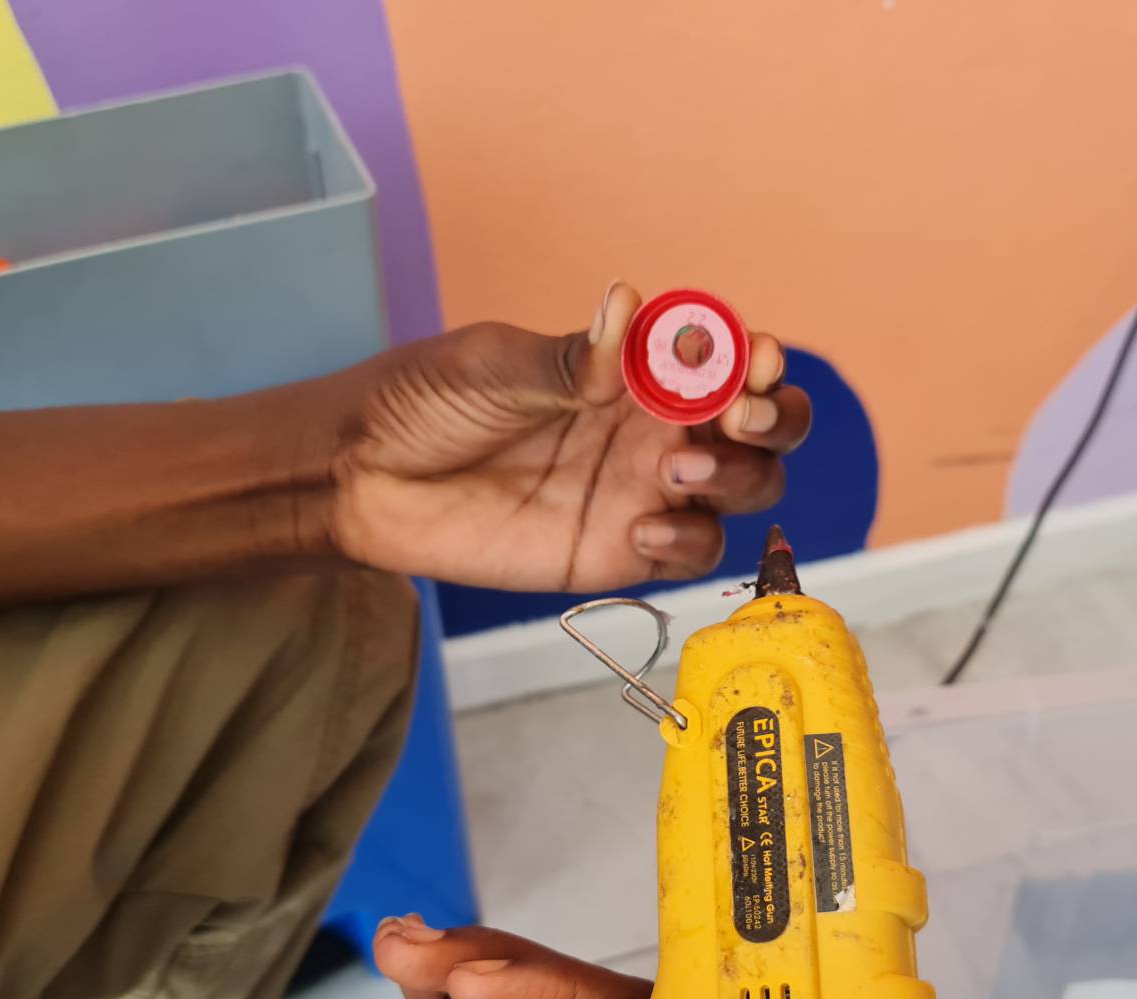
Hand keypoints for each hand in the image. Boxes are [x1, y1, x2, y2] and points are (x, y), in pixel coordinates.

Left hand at [324, 283, 811, 590]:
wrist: (362, 480)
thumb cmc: (422, 401)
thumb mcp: (490, 365)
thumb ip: (566, 357)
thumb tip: (627, 307)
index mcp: (636, 368)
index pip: (729, 359)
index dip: (760, 360)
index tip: (754, 360)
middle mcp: (655, 428)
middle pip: (763, 430)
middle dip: (773, 421)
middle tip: (735, 418)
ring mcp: (645, 492)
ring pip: (744, 491)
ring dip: (737, 479)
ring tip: (676, 472)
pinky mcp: (620, 553)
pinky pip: (691, 553)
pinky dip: (688, 541)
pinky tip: (640, 529)